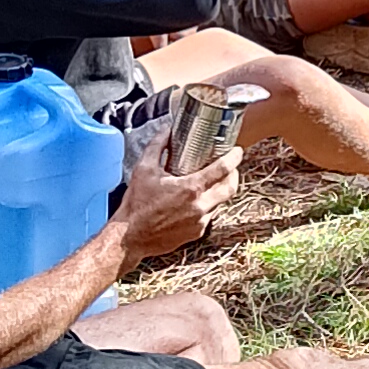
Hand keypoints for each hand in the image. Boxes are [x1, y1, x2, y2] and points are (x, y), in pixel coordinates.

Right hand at [115, 145, 239, 259]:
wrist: (130, 237)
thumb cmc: (136, 204)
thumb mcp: (143, 170)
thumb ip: (157, 146)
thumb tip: (167, 130)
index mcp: (190, 189)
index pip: (222, 169)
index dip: (234, 157)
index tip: (237, 151)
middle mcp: (200, 206)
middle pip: (230, 188)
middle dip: (234, 175)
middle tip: (230, 167)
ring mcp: (200, 222)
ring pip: (221, 202)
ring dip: (219, 191)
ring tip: (211, 182)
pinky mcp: (196, 233)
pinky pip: (210, 216)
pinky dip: (208, 205)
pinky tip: (197, 200)